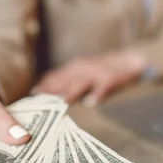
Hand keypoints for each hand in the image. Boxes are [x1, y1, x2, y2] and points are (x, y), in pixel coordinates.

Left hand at [33, 49, 147, 105]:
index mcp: (74, 69)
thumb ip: (69, 84)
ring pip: (80, 82)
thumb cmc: (105, 71)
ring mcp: (97, 72)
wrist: (132, 59)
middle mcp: (82, 68)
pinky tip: (91, 102)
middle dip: (51, 91)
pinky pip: (103, 85)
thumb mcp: (84, 74)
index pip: (53, 78)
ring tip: (61, 102)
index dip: (42, 87)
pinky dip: (97, 93)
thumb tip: (51, 99)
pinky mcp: (111, 77)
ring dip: (70, 91)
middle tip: (39, 103)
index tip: (30, 98)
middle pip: (63, 80)